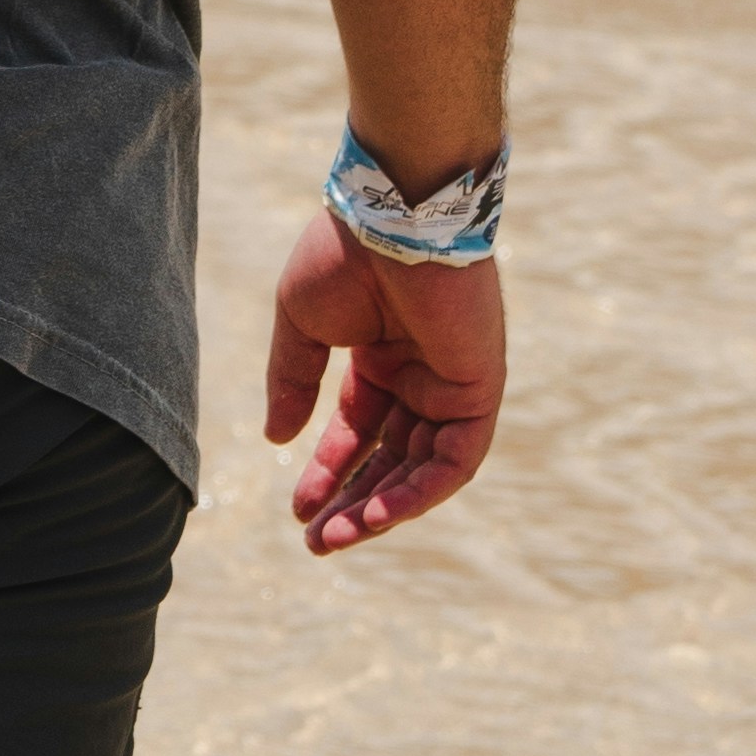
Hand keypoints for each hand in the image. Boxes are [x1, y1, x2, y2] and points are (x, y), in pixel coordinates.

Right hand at [263, 205, 503, 552]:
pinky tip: (378, 514)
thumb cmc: (343, 253)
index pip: (356, 431)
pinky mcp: (479, 389)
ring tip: (337, 536)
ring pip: (421, 467)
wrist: (393, 215)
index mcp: (380, 355)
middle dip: (351, 501)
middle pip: (388, 457)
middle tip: (316, 541)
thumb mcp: (301, 325)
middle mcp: (419, 375)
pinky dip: (420, 491)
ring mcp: (452, 383)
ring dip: (381, 507)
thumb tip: (276, 440)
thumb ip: (293, 382)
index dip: (327, 471)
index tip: (298, 509)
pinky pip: (455, 458)